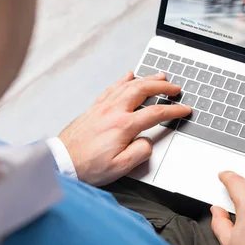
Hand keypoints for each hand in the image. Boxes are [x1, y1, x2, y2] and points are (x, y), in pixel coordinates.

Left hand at [58, 71, 190, 185]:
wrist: (60, 162)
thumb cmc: (87, 167)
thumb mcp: (120, 168)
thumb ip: (139, 153)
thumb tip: (148, 141)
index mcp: (123, 126)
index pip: (155, 113)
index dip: (173, 110)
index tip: (184, 109)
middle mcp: (113, 111)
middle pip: (143, 90)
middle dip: (162, 86)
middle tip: (175, 87)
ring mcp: (102, 107)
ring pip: (128, 85)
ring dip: (146, 79)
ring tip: (159, 77)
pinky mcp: (94, 108)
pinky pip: (112, 88)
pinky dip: (123, 80)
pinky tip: (128, 76)